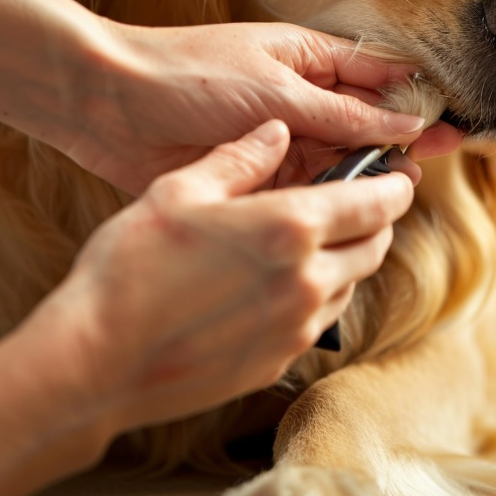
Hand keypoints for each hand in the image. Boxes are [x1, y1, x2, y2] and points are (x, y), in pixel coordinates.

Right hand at [26, 120, 413, 432]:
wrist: (95, 359)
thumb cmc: (129, 267)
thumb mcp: (180, 190)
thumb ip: (240, 158)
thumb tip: (276, 131)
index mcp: (291, 228)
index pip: (375, 204)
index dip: (394, 186)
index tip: (400, 176)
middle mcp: (307, 282)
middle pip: (374, 247)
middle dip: (377, 222)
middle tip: (362, 204)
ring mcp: (295, 329)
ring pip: (349, 287)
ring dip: (346, 261)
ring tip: (316, 242)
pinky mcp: (276, 363)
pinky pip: (316, 322)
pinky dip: (315, 297)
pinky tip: (279, 285)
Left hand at [63, 21, 461, 193]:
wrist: (108, 103)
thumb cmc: (189, 75)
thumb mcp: (277, 91)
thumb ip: (344, 112)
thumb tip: (407, 121)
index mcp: (311, 58)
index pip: (381, 77)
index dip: (417, 102)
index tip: (452, 128)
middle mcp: (300, 98)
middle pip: (364, 124)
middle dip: (396, 146)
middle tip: (427, 171)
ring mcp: (278, 137)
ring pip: (336, 162)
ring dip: (360, 178)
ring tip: (393, 200)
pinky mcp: (253, 174)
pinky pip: (302, 190)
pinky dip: (323, 203)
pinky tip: (345, 220)